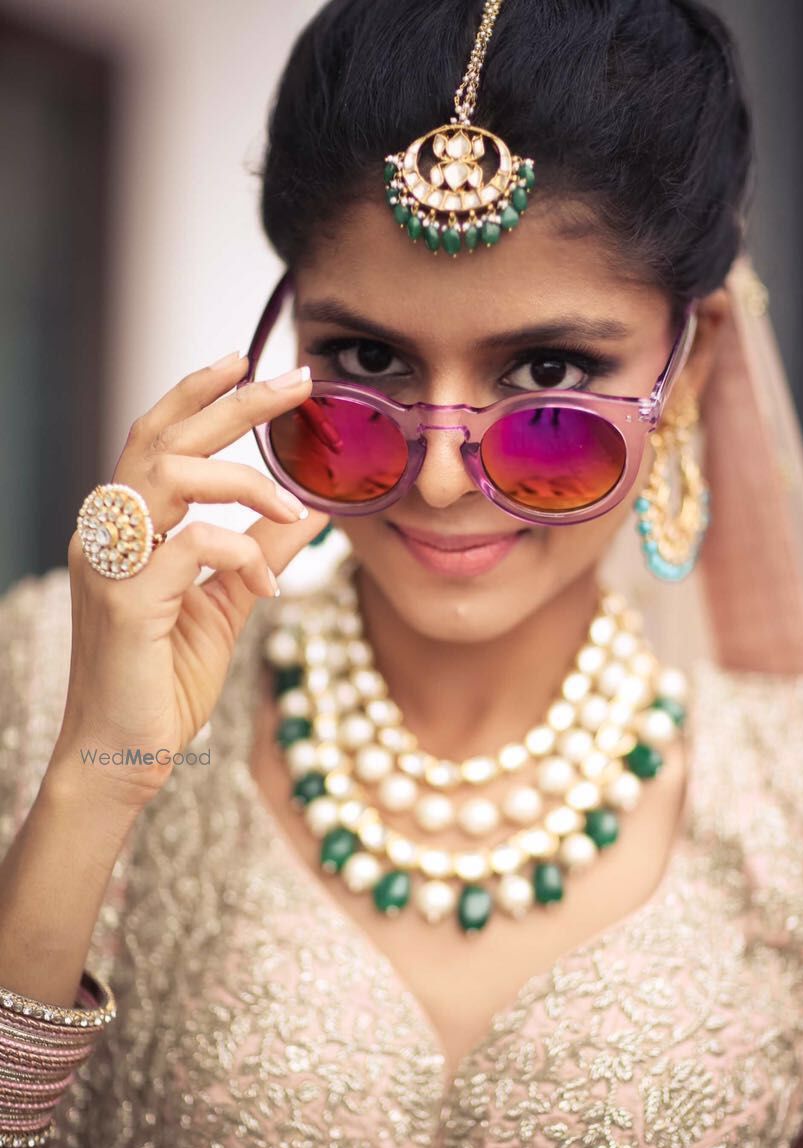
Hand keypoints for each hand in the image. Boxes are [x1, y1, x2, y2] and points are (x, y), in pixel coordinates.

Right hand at [49, 354, 328, 811]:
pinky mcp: (124, 600)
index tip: (250, 359)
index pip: (158, 437)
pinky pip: (188, 545)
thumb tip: (312, 508)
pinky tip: (267, 584)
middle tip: (293, 377)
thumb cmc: (165, 678)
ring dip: (243, 479)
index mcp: (129, 526)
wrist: (125, 753)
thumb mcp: (227, 601)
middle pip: (164, 437)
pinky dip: (239, 553)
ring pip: (169, 475)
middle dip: (232, 401)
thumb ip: (261, 549)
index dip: (199, 393)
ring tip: (293, 503)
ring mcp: (110, 563)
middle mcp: (109, 531)